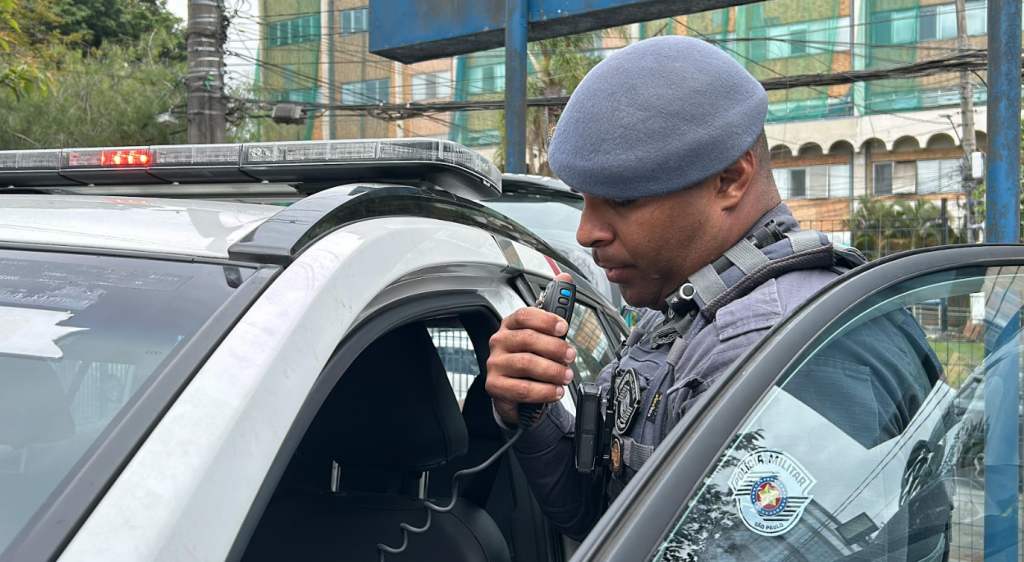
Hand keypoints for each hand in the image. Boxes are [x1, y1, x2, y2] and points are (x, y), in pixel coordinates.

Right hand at [486, 272, 576, 424]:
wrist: (514, 391)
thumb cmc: (529, 358)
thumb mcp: (543, 335)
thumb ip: (555, 308)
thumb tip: (565, 277)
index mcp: (510, 325)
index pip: (524, 315)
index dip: (546, 320)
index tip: (564, 327)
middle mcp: (499, 342)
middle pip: (528, 340)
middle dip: (555, 348)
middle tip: (571, 356)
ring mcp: (495, 364)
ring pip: (527, 364)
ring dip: (553, 371)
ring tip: (566, 376)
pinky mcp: (495, 386)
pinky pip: (522, 388)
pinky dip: (544, 391)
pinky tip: (555, 391)